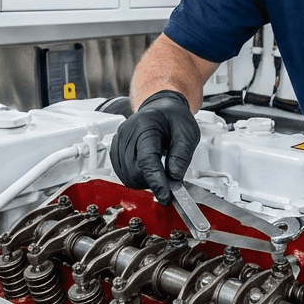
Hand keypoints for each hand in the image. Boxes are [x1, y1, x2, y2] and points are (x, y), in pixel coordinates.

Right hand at [109, 90, 200, 204]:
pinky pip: (122, 173)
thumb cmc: (173, 116)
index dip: (156, 181)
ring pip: (126, 175)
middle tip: (168, 181)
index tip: (165, 196)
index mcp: (145, 125)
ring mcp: (118, 141)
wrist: (160, 107)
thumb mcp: (188, 132)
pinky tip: (147, 172)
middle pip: (133, 171)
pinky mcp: (116, 149)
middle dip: (151, 182)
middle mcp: (127, 132)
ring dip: (143, 181)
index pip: (147, 160)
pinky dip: (136, 178)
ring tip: (159, 173)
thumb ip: (182, 156)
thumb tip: (174, 179)